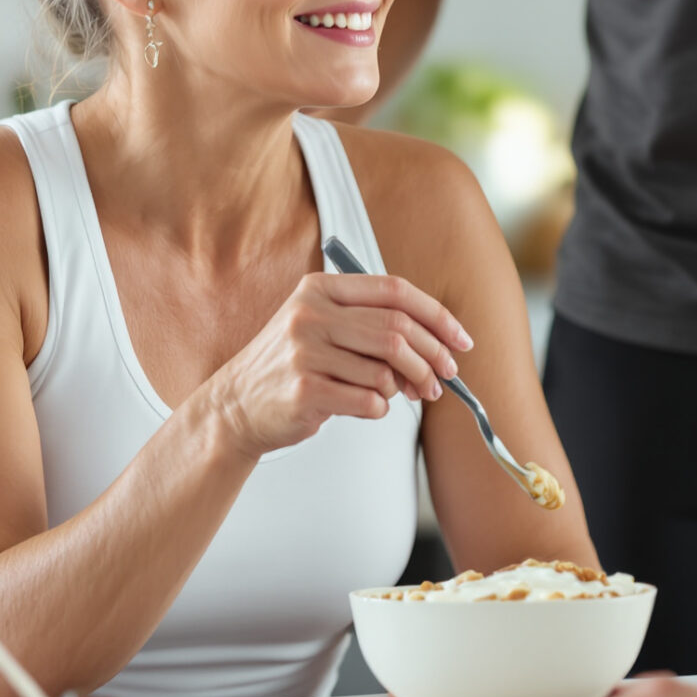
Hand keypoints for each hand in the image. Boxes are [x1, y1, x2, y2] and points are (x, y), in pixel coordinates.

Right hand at [193, 272, 471, 457]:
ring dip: (408, 388)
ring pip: (385, 370)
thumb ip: (371, 324)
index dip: (436, 316)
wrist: (235, 406)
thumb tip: (439, 343)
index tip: (461, 340)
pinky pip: (368, 400)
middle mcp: (310, 314)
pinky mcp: (303, 390)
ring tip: (408, 395)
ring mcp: (304, 352)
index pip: (395, 291)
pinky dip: (382, 408)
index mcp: (320, 289)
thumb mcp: (321, 326)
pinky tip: (372, 407)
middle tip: (445, 377)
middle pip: (397, 330)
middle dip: (432, 357)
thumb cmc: (290, 367)